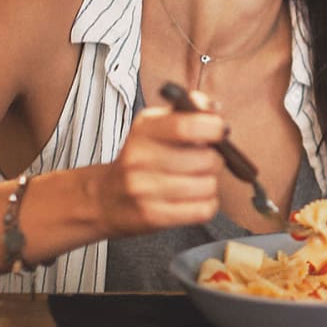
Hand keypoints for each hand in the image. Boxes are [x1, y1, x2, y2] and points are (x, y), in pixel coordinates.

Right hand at [95, 103, 227, 236]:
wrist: (106, 197)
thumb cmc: (143, 157)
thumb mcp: (157, 125)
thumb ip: (189, 110)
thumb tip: (215, 109)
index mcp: (144, 130)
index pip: (185, 126)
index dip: (213, 128)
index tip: (220, 131)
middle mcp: (139, 159)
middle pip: (205, 159)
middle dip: (215, 159)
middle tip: (204, 160)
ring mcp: (143, 190)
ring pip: (208, 186)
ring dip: (210, 183)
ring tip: (196, 180)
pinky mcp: (152, 216)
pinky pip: (203, 210)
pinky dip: (207, 204)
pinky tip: (193, 198)